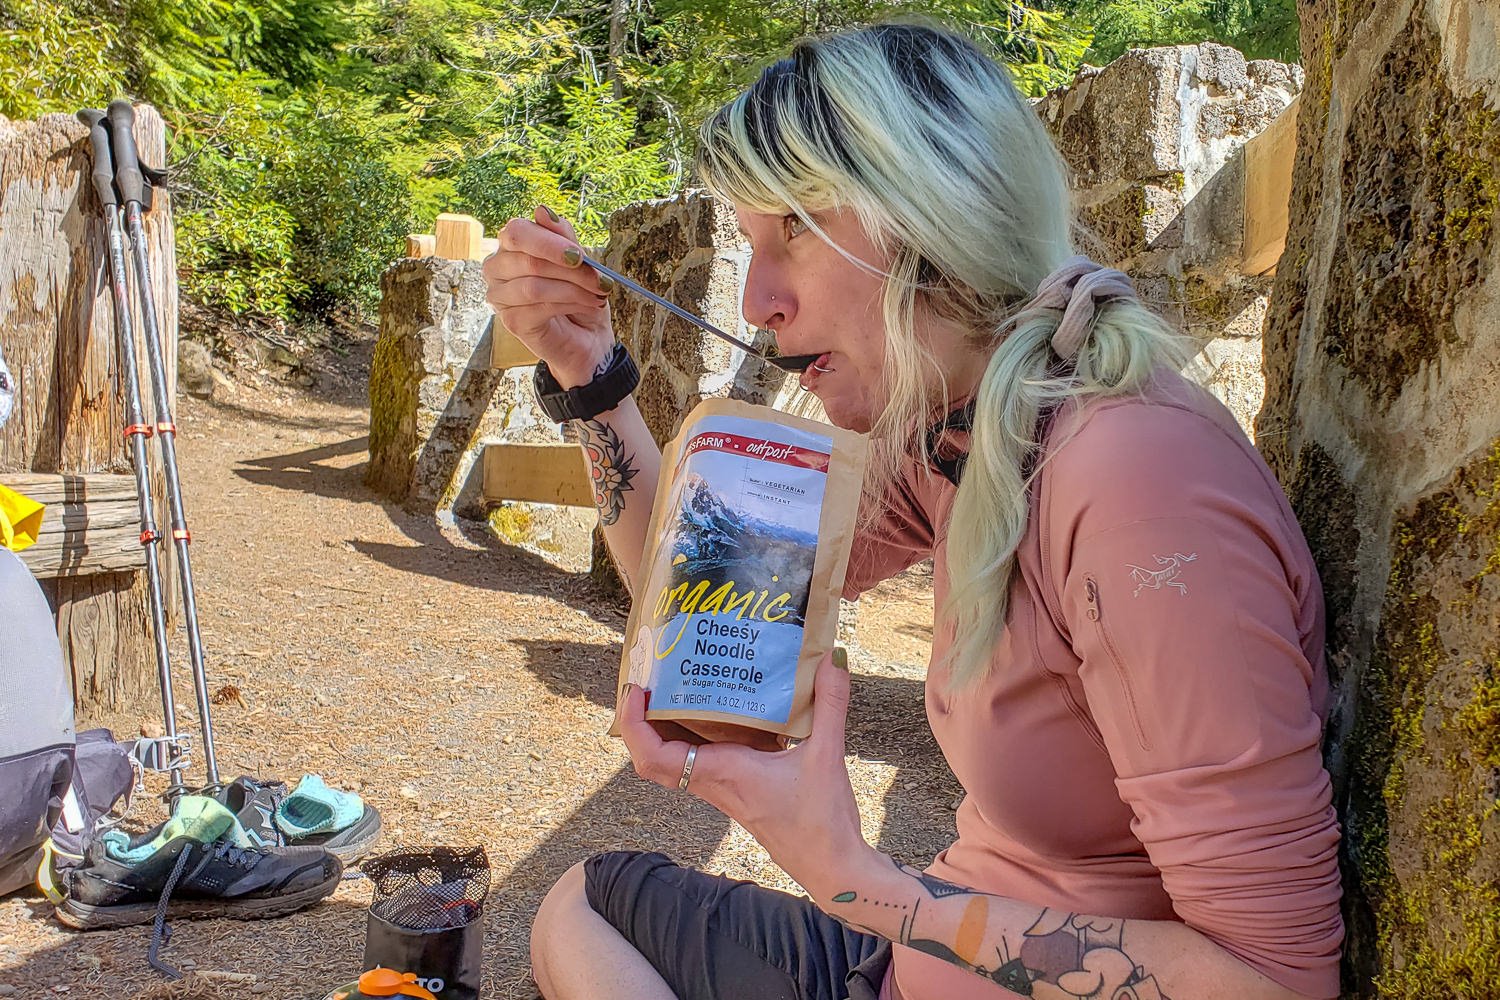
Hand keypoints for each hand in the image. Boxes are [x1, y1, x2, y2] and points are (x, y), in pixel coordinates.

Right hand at [482, 207, 615, 387]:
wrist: (588, 337)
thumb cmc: (579, 294)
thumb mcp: (578, 261)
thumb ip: (561, 236)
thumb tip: (541, 209)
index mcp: (511, 246)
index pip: (517, 232)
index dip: (549, 242)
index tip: (579, 254)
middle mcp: (498, 268)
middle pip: (527, 260)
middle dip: (570, 270)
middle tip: (600, 279)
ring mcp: (500, 296)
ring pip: (534, 286)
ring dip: (574, 290)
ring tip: (598, 294)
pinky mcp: (511, 321)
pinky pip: (539, 308)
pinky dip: (569, 305)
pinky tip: (587, 305)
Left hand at [615, 650, 875, 904]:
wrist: (829, 866)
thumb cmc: (822, 821)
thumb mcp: (827, 754)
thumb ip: (830, 703)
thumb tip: (833, 657)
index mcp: (723, 772)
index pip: (655, 757)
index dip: (633, 724)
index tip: (635, 690)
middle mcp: (714, 782)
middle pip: (652, 759)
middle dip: (638, 723)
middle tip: (646, 684)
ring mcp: (722, 790)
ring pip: (672, 763)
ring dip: (661, 731)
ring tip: (671, 691)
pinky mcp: (734, 793)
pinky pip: (696, 765)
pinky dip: (691, 740)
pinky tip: (713, 715)